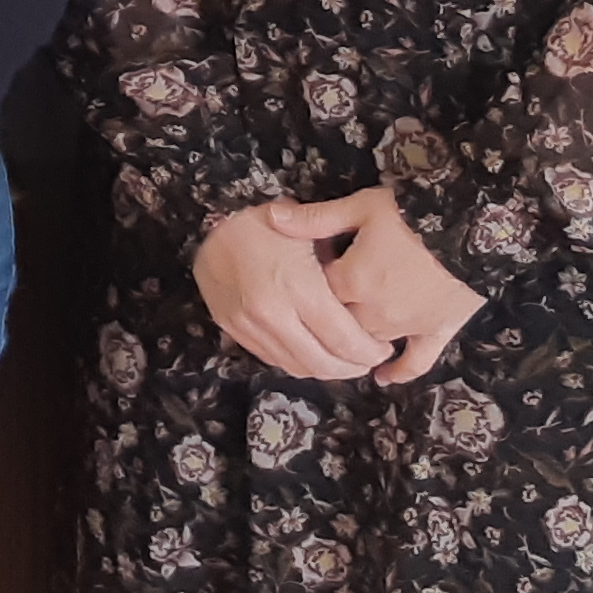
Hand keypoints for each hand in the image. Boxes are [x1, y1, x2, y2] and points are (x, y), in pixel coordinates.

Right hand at [191, 201, 387, 384]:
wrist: (209, 223)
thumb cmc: (268, 222)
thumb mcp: (310, 233)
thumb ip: (340, 265)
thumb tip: (371, 296)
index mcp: (298, 286)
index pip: (343, 339)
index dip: (368, 351)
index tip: (383, 348)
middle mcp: (272, 313)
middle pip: (322, 363)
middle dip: (352, 368)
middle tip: (369, 360)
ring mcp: (249, 326)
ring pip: (298, 367)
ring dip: (327, 370)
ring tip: (346, 360)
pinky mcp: (234, 331)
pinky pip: (275, 359)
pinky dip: (300, 362)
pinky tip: (314, 353)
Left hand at [307, 189, 484, 385]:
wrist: (470, 229)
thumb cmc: (413, 215)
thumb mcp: (362, 207)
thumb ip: (316, 218)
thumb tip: (272, 216)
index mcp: (351, 281)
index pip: (317, 293)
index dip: (311, 283)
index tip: (309, 274)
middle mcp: (373, 312)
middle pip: (340, 323)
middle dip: (332, 315)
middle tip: (325, 304)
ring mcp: (405, 326)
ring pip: (371, 343)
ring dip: (358, 341)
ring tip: (346, 335)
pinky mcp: (436, 331)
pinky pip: (417, 361)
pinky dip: (400, 371)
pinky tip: (383, 378)